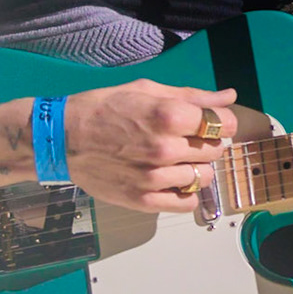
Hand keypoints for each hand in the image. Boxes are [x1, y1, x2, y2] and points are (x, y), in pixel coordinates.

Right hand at [61, 79, 236, 211]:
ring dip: (195, 167)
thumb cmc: (105, 108)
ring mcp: (155, 178)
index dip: (220, 121)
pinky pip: (187, 203)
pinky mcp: (145, 201)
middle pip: (215, 150)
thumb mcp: (147, 90)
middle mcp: (165, 148)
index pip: (223, 124)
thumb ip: (193, 96)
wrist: (63, 139)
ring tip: (173, 159)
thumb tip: (229, 97)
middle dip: (206, 142)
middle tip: (184, 138)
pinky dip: (185, 192)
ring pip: (204, 177)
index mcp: (169, 115)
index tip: (208, 122)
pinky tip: (170, 179)